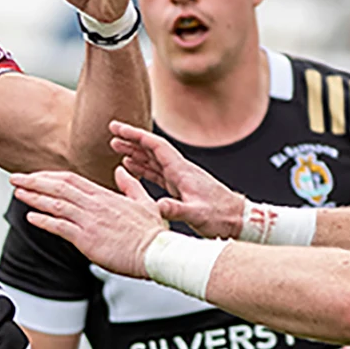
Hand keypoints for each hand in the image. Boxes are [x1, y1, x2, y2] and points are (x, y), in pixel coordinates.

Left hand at [10, 166, 167, 277]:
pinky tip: (31, 217)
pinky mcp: (87, 239)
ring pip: (56, 204)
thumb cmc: (152, 232)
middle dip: (34, 181)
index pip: (71, 180)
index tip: (35, 176)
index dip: (50, 177)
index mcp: (106, 196)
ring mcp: (90, 221)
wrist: (157, 252)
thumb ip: (130, 185)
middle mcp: (95, 205)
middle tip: (15, 178)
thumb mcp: (144, 201)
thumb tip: (122, 171)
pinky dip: (43, 221)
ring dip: (34, 197)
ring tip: (18, 193)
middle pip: (58, 187)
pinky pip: (60, 227)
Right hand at [109, 122, 244, 238]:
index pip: (155, 146)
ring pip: (153, 160)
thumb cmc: (221, 216)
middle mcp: (180, 171)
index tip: (117, 129)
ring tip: (116, 147)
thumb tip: (156, 206)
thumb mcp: (197, 214)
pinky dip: (142, 168)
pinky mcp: (180, 188)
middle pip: (152, 149)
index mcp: (182, 172)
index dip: (135, 136)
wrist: (238, 219)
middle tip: (112, 133)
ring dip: (135, 152)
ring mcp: (180, 178)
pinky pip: (157, 173)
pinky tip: (131, 167)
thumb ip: (176, 209)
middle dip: (131, 140)